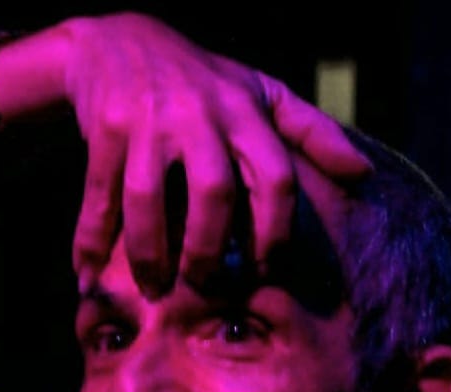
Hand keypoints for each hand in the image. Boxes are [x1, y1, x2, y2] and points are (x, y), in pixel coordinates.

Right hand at [58, 12, 370, 294]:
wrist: (117, 43)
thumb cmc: (200, 82)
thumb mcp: (259, 95)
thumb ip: (310, 132)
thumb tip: (364, 173)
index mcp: (244, 111)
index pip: (274, 178)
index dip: (274, 233)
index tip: (262, 270)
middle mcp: (200, 113)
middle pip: (213, 193)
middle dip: (209, 251)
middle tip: (202, 285)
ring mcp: (148, 120)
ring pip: (149, 199)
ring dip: (148, 253)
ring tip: (152, 288)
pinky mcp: (105, 129)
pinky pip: (99, 196)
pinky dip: (90, 237)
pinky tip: (85, 271)